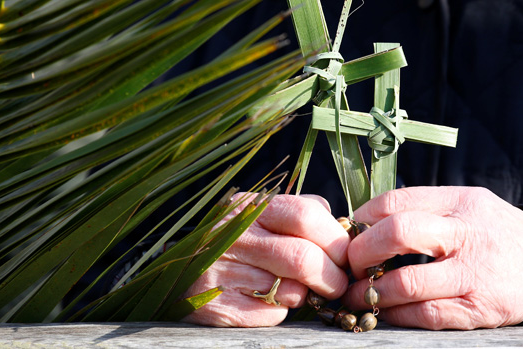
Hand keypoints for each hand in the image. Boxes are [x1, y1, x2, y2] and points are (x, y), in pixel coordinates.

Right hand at [182, 193, 349, 326]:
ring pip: (291, 290)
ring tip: (294, 288)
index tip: (344, 256)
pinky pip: (272, 314)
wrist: (178, 274)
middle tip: (336, 284)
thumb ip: (298, 213)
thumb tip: (342, 227)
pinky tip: (268, 301)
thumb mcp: (259, 215)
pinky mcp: (218, 307)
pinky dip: (281, 311)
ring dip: (304, 294)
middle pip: (303, 257)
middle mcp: (232, 236)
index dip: (335, 239)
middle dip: (332, 276)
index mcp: (248, 207)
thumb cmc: (237, 243)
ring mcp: (221, 272)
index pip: (306, 215)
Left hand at [343, 186, 522, 329]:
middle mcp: (466, 233)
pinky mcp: (480, 308)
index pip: (397, 201)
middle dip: (362, 251)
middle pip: (399, 233)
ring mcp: (474, 273)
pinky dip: (397, 315)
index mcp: (458, 202)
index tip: (349, 233)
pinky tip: (383, 312)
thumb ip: (422, 209)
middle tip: (350, 264)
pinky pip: (427, 314)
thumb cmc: (491, 231)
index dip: (363, 219)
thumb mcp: (464, 204)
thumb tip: (365, 224)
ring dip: (371, 292)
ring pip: (408, 282)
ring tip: (356, 294)